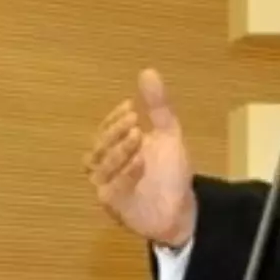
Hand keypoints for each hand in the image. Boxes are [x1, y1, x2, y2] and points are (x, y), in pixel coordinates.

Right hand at [84, 68, 196, 246]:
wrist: (181, 208)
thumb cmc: (169, 171)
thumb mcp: (168, 133)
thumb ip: (157, 105)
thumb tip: (148, 71)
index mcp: (116, 149)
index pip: (104, 130)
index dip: (114, 117)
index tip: (130, 105)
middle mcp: (107, 168)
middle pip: (98, 147)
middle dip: (114, 131)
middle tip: (133, 119)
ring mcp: (108, 187)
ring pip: (101, 167)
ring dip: (119, 150)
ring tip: (139, 136)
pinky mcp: (115, 206)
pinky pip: (113, 189)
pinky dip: (126, 173)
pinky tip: (140, 161)